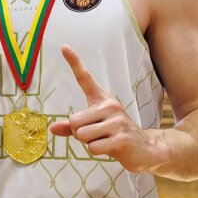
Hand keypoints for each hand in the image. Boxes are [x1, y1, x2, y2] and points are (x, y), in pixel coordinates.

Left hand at [48, 45, 156, 171]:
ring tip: (105, 141)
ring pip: (82, 136)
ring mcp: (117, 121)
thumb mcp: (94, 128)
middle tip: (97, 135)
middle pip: (74, 121)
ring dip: (89, 143)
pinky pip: (92, 148)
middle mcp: (110, 106)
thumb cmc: (115, 135)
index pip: (85, 78)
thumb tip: (52, 128)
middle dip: (79, 134)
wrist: (145, 148)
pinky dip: (97, 152)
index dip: (74, 62)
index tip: (64, 46)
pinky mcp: (121, 139)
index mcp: (102, 99)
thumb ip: (72, 127)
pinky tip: (111, 148)